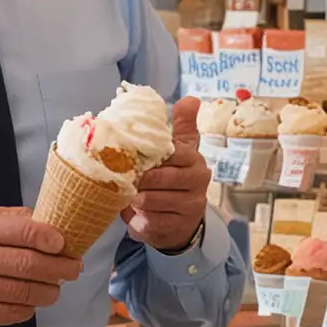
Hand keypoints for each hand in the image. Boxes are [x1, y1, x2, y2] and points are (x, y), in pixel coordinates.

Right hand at [0, 206, 81, 326]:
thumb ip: (2, 220)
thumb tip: (46, 220)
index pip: (23, 230)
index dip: (53, 238)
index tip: (67, 244)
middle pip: (30, 264)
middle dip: (60, 268)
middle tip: (74, 269)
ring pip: (25, 292)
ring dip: (49, 292)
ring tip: (54, 288)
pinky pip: (11, 313)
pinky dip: (26, 309)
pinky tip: (27, 303)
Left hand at [122, 96, 209, 251]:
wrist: (179, 222)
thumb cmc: (173, 180)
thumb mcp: (179, 152)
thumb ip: (182, 125)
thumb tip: (191, 98)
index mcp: (195, 161)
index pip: (171, 153)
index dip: (150, 157)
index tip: (136, 159)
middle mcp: (197, 183)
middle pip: (157, 178)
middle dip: (138, 180)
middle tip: (129, 180)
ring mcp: (189, 207)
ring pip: (150, 200)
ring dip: (135, 199)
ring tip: (131, 196)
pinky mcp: (176, 227)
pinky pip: (148, 220)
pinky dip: (137, 218)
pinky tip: (137, 214)